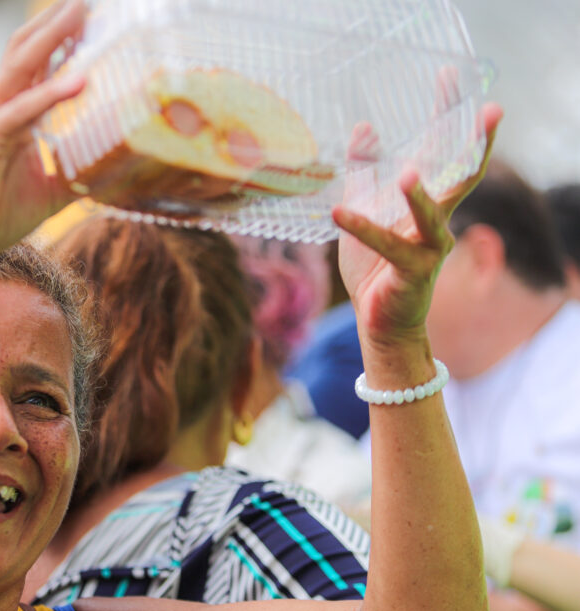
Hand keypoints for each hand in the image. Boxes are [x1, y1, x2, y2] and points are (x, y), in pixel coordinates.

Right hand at [0, 0, 86, 259]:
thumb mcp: (47, 193)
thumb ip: (75, 176)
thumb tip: (111, 174)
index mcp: (11, 115)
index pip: (38, 65)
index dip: (64, 40)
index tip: (95, 19)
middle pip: (29, 49)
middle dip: (59, 22)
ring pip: (22, 65)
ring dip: (54, 36)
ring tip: (83, 11)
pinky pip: (22, 111)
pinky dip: (51, 93)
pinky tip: (80, 80)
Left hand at [333, 102, 502, 347]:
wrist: (377, 319)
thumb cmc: (374, 265)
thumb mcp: (363, 207)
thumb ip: (363, 170)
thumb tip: (363, 127)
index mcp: (424, 200)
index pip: (441, 148)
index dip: (447, 113)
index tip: (451, 75)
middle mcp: (436, 219)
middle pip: (459, 175)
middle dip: (473, 143)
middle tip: (489, 109)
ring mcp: (429, 246)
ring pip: (431, 216)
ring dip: (419, 196)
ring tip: (406, 173)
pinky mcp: (412, 271)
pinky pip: (386, 247)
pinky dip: (361, 229)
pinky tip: (337, 212)